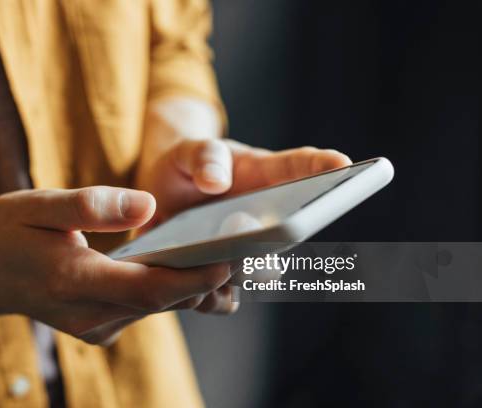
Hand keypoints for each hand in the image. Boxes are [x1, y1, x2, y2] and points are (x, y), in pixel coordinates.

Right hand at [0, 187, 230, 345]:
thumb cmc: (5, 234)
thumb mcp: (36, 205)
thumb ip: (89, 205)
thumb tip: (147, 204)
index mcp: (74, 282)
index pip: (150, 287)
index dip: (196, 275)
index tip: (234, 255)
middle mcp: (90, 314)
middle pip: (163, 299)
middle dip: (206, 275)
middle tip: (248, 244)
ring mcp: (96, 325)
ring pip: (159, 305)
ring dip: (194, 282)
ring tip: (231, 249)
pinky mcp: (101, 325)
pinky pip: (147, 307)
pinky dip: (172, 287)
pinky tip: (191, 262)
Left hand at [135, 99, 351, 314]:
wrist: (161, 193)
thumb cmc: (187, 165)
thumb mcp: (190, 150)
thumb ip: (204, 158)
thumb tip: (215, 183)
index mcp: (266, 176)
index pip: (303, 166)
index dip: (326, 166)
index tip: (345, 165)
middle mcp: (266, 217)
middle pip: (292, 229)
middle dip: (290, 231)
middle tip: (274, 226)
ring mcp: (245, 250)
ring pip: (261, 271)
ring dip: (246, 269)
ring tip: (222, 261)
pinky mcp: (219, 276)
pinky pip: (227, 297)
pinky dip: (214, 296)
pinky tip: (195, 287)